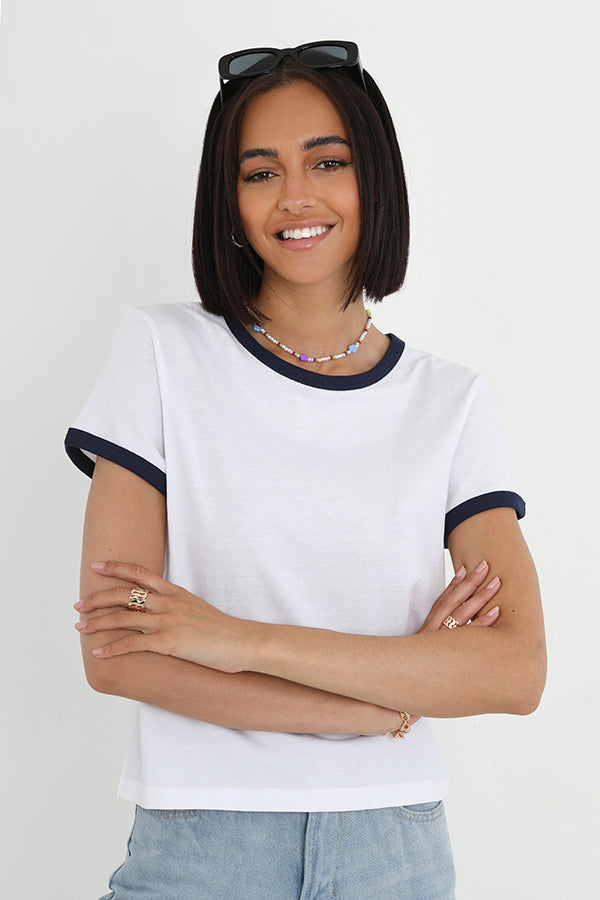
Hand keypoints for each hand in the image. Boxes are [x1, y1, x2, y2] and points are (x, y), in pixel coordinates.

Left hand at [75, 561, 247, 671]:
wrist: (241, 642)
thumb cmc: (222, 630)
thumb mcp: (197, 609)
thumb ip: (177, 606)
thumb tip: (161, 609)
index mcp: (174, 592)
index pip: (139, 573)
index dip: (115, 568)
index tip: (96, 566)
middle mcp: (168, 602)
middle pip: (123, 594)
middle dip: (97, 599)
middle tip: (78, 605)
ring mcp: (167, 621)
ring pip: (123, 617)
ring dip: (97, 623)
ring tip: (80, 628)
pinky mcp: (168, 642)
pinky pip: (133, 644)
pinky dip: (112, 648)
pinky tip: (99, 652)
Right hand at [402, 561, 500, 727]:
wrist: (397, 698)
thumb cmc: (410, 678)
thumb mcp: (418, 656)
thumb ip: (431, 645)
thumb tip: (444, 638)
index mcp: (427, 630)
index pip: (442, 601)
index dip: (454, 585)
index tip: (465, 569)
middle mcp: (434, 633)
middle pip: (455, 601)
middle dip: (471, 583)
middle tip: (486, 566)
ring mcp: (442, 643)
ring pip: (463, 614)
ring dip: (481, 597)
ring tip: (496, 583)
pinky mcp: (449, 654)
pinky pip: (470, 635)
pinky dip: (483, 622)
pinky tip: (497, 613)